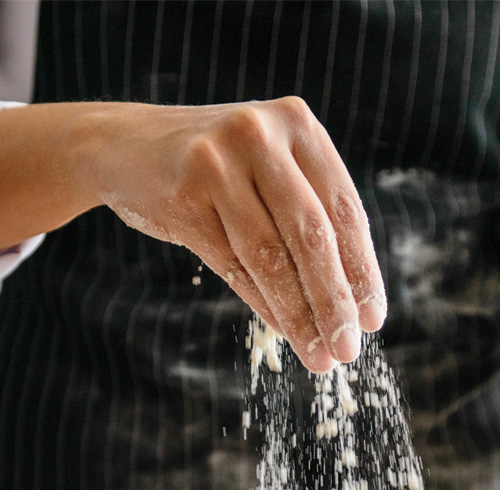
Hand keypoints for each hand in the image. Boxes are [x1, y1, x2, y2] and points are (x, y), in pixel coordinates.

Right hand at [82, 98, 385, 371]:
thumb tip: (354, 301)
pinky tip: (282, 330)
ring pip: (271, 256)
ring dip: (299, 315)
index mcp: (297, 124)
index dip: (363, 269)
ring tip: (318, 355)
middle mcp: (260, 135)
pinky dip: (262, 304)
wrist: (124, 146)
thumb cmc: (215, 169)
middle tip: (348, 348)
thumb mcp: (267, 169)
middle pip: (311, 234)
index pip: (343, 209)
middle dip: (335, 300)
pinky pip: (233, 264)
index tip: (374, 319)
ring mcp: (218, 163)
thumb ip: (308, 214)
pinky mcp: (183, 196)